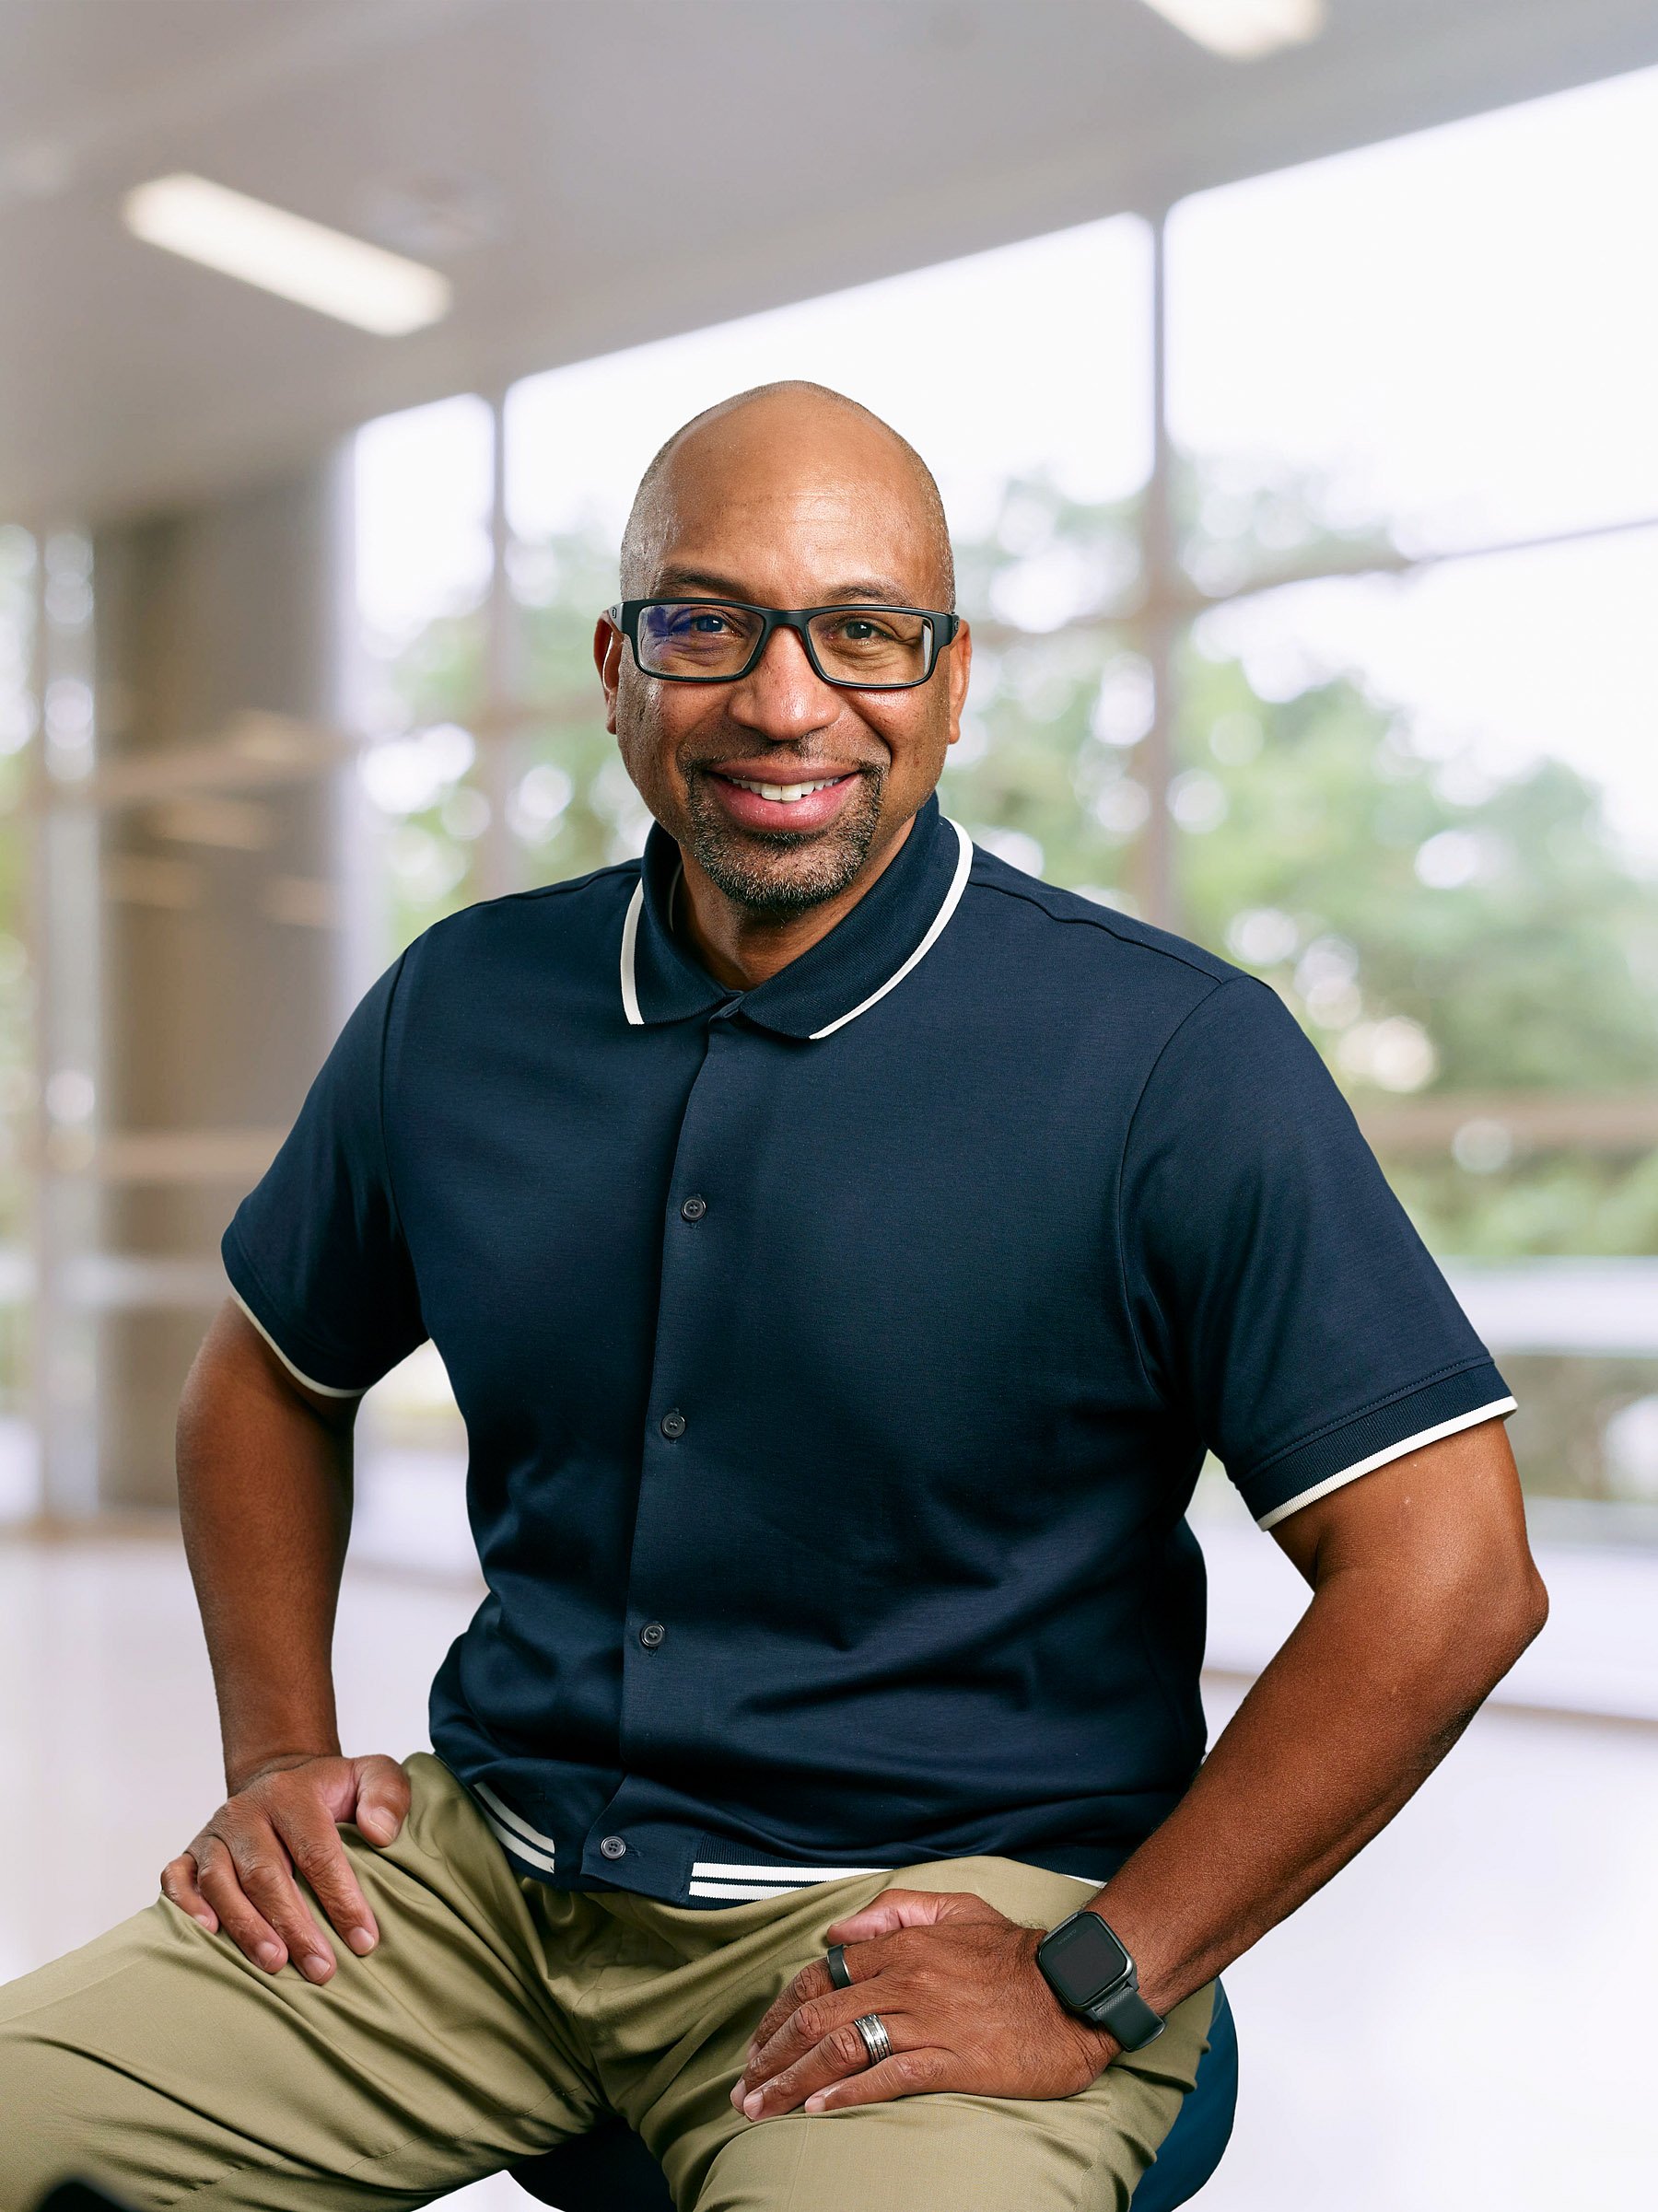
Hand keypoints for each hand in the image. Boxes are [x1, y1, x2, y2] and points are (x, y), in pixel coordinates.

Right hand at [159, 1752, 409, 1983]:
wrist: (281, 1782)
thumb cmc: (330, 1792)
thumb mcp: (372, 1776)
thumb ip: (387, 1794)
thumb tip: (379, 1833)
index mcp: (292, 1793)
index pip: (317, 1850)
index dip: (340, 1897)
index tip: (363, 1940)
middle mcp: (247, 1811)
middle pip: (266, 1874)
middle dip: (294, 1926)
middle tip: (322, 1969)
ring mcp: (214, 1833)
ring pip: (221, 1883)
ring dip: (246, 1927)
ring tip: (274, 1965)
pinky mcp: (190, 1853)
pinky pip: (176, 1879)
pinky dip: (186, 1907)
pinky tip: (208, 1935)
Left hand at [732, 1888, 1117, 2118]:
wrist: (1073, 1992)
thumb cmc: (1015, 1954)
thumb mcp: (956, 1908)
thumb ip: (894, 1911)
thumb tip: (838, 1931)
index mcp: (901, 1946)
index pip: (819, 1976)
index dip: (778, 2014)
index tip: (758, 2046)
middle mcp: (905, 1980)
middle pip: (817, 2016)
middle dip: (771, 2056)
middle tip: (744, 2090)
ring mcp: (926, 2021)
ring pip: (841, 2048)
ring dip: (794, 2081)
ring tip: (765, 2108)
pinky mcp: (951, 2060)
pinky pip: (887, 2076)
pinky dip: (847, 2093)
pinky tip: (819, 2109)